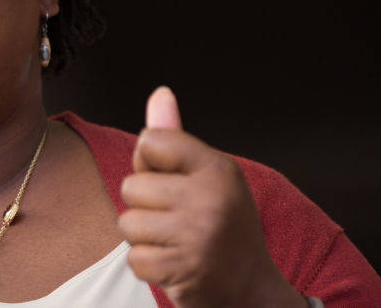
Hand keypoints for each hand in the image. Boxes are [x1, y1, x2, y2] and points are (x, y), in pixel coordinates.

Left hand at [118, 87, 305, 307]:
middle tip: (177, 221)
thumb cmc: (221, 226)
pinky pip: (134, 258)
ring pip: (128, 224)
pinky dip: (149, 267)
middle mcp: (211, 197)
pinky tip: (175, 265)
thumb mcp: (208, 177)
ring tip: (175, 243)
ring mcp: (198, 234)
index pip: (150, 141)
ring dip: (145, 239)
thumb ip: (175, 138)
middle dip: (145, 207)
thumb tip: (159, 93)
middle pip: (131, 186)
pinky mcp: (185, 269)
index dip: (149, 163)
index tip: (173, 181)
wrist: (252, 293)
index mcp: (217, 167)